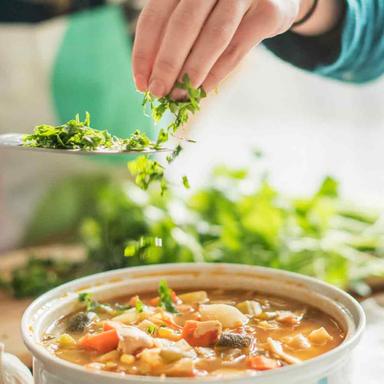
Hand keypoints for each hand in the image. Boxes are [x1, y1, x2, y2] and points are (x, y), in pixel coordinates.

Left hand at [132, 0, 301, 96]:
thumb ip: (174, 37)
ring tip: (178, 97)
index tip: (140, 82)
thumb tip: (150, 79)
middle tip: (157, 93)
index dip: (144, 52)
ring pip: (212, 37)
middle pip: (182, 25)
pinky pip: (236, 49)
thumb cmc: (224, 9)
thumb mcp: (196, 14)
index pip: (155, 15)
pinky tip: (202, 91)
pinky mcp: (268, 11)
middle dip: (166, 65)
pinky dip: (217, 74)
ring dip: (192, 72)